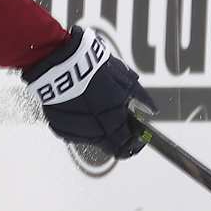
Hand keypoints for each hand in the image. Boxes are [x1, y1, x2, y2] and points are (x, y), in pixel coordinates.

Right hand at [22, 24, 157, 166]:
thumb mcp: (125, 81)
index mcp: (112, 123)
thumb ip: (140, 98)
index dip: (134, 144)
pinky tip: (79, 108)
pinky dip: (79, 125)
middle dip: (116, 137)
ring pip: (91, 139)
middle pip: (109, 146)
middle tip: (117, 120)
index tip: (137, 137)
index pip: (126, 146)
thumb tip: (152, 111)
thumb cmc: (97, 70)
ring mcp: (74, 130)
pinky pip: (73, 131)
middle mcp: (93, 132)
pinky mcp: (57, 125)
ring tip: (95, 108)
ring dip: (97, 131)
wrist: (61, 63)